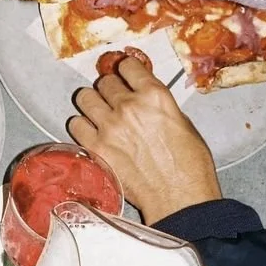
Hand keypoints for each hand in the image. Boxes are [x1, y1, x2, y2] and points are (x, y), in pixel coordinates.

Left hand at [69, 58, 221, 223]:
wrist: (181, 199)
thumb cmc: (190, 166)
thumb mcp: (184, 123)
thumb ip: (158, 104)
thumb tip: (143, 96)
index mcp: (155, 96)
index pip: (128, 65)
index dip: (125, 69)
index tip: (123, 74)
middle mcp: (129, 106)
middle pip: (105, 82)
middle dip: (110, 90)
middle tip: (114, 101)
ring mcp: (109, 126)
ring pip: (85, 97)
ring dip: (92, 104)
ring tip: (100, 115)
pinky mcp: (96, 147)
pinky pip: (75, 123)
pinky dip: (82, 126)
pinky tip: (91, 133)